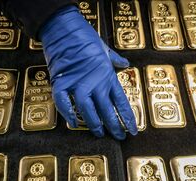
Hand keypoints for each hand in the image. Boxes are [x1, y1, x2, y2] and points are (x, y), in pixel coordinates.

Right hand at [39, 5, 137, 139]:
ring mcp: (78, 83)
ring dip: (93, 123)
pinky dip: (67, 112)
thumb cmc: (85, 37)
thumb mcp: (105, 48)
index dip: (128, 118)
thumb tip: (124, 63)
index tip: (133, 130)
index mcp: (107, 76)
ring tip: (99, 133)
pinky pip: (64, 102)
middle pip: (107, 109)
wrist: (65, 28)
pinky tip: (72, 122)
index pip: (121, 102)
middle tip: (119, 137)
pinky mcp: (61, 82)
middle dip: (114, 126)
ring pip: (88, 109)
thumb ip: (115, 59)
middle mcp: (95, 82)